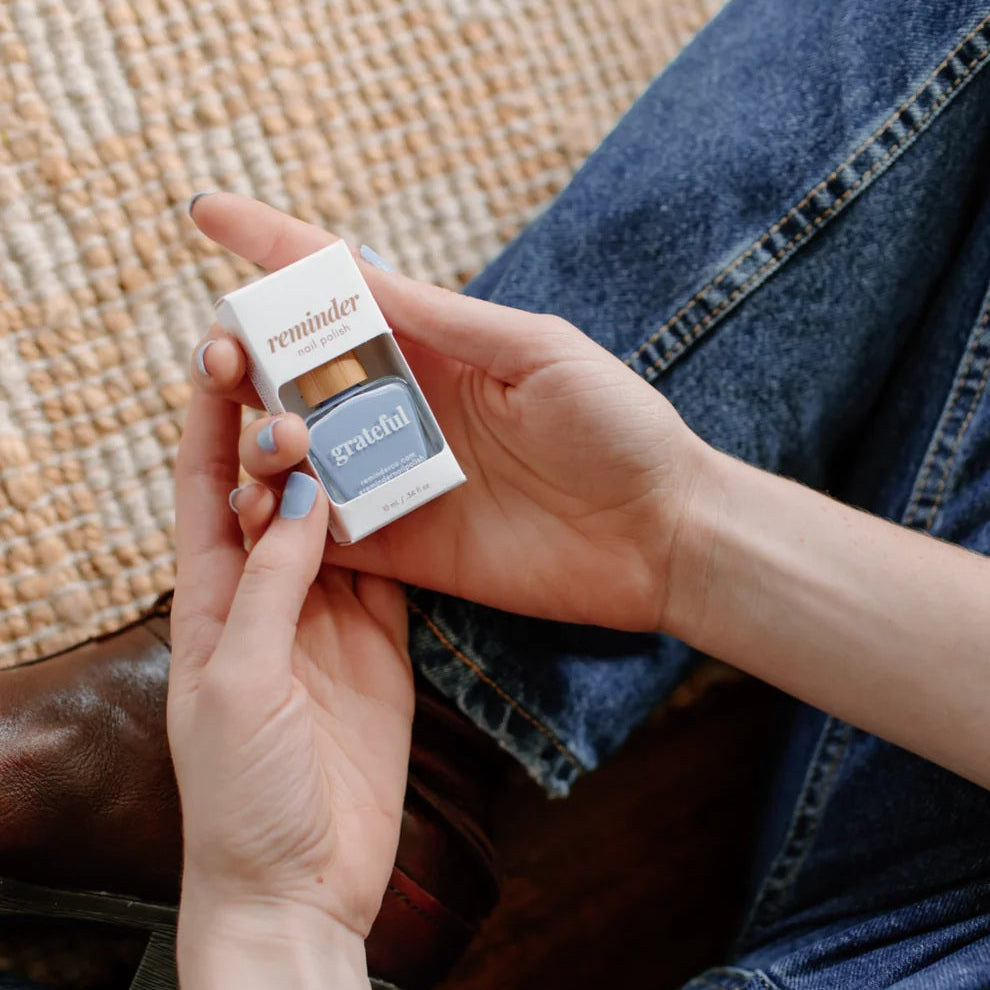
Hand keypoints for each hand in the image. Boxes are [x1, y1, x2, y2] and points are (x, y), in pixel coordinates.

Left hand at [169, 387, 413, 987]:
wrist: (303, 879)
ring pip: (334, 519)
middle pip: (268, 492)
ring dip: (342, 468)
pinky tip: (408, 478)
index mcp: (207, 602)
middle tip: (307, 388)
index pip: (201, 489)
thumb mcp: (239, 681)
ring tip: (359, 410)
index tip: (222, 358)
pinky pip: (390, 564)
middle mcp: (264, 596)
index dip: (207, 424)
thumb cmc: (241, 792)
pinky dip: (396, 521)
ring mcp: (326, 614)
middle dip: (280, 433)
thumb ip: (270, 585)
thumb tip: (298, 499)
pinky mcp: (379, 638)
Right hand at [190, 194, 707, 632]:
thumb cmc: (618, 428)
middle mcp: (404, 408)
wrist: (658, 533)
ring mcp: (398, 477)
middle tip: (219, 352)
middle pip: (300, 371)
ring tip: (261, 430)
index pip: (340, 290)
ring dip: (259, 434)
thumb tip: (356, 270)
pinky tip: (260, 504)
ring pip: (297, 449)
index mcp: (437, 349)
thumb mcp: (537, 351)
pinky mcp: (403, 544)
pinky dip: (283, 518)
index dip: (270, 247)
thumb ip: (445, 321)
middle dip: (245, 351)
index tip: (206, 213)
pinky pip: (323, 531)